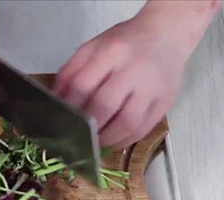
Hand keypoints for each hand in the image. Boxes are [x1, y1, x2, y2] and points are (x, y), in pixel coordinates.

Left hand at [55, 1, 218, 148]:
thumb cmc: (125, 43)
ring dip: (107, 138)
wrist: (167, 34)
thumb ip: (71, 71)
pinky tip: (115, 140)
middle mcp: (133, 70)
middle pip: (104, 106)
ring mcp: (152, 88)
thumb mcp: (93, 47)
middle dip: (87, 125)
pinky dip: (125, 140)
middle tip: (78, 134)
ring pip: (126, 123)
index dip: (69, 107)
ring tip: (96, 141)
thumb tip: (56, 100)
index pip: (83, 85)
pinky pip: (143, 129)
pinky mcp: (165, 103)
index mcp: (111, 52)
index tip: (61, 119)